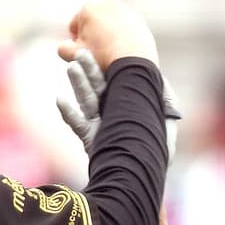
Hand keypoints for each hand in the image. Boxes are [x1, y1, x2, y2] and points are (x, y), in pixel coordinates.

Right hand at [56, 0, 156, 70]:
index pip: (75, 26)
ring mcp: (124, 11)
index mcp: (88, 10)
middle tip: (97, 54)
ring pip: (110, 26)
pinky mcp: (138, 21)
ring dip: (108, 36)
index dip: (76, 42)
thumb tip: (63, 46)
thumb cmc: (102, 59)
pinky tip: (123, 51)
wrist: (133, 64)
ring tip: (110, 53)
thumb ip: (63, 49)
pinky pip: (126, 30)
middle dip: (93, 36)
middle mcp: (106, 5)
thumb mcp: (76, 56)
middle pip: (94, 23)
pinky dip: (123, 38)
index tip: (83, 54)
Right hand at [56, 48, 181, 156]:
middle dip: (90, 69)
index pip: (116, 79)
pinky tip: (60, 99)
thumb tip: (160, 77)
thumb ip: (163, 98)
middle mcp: (111, 110)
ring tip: (71, 67)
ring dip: (79, 84)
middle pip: (98, 85)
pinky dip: (68, 113)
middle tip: (81, 52)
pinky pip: (77, 124)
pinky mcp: (89, 139)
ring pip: (87, 100)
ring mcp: (99, 123)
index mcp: (127, 103)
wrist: (142, 176)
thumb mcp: (164, 121)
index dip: (109, 65)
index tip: (103, 49)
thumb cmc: (156, 150)